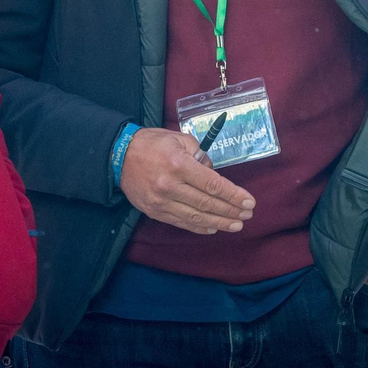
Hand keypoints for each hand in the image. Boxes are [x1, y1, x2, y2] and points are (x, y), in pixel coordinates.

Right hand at [119, 128, 254, 234]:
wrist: (119, 156)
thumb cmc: (152, 143)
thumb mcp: (178, 139)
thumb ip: (199, 154)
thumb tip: (213, 172)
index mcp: (179, 164)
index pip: (212, 184)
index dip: (233, 195)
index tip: (249, 202)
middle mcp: (170, 185)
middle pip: (207, 203)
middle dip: (231, 211)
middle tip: (247, 215)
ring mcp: (161, 201)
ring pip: (196, 217)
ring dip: (219, 222)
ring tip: (236, 225)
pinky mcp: (155, 212)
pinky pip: (181, 222)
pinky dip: (199, 227)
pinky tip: (213, 228)